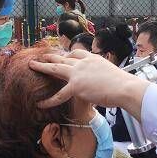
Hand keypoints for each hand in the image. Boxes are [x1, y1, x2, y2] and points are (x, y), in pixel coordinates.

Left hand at [30, 50, 148, 117]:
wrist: (124, 88)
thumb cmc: (122, 84)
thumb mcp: (111, 74)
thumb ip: (102, 76)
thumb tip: (102, 83)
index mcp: (93, 58)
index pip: (77, 53)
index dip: (68, 55)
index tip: (63, 56)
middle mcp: (83, 63)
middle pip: (63, 57)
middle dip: (52, 56)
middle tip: (43, 55)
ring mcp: (78, 73)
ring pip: (55, 68)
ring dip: (42, 66)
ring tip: (32, 65)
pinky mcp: (76, 86)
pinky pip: (59, 95)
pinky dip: (49, 100)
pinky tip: (40, 104)